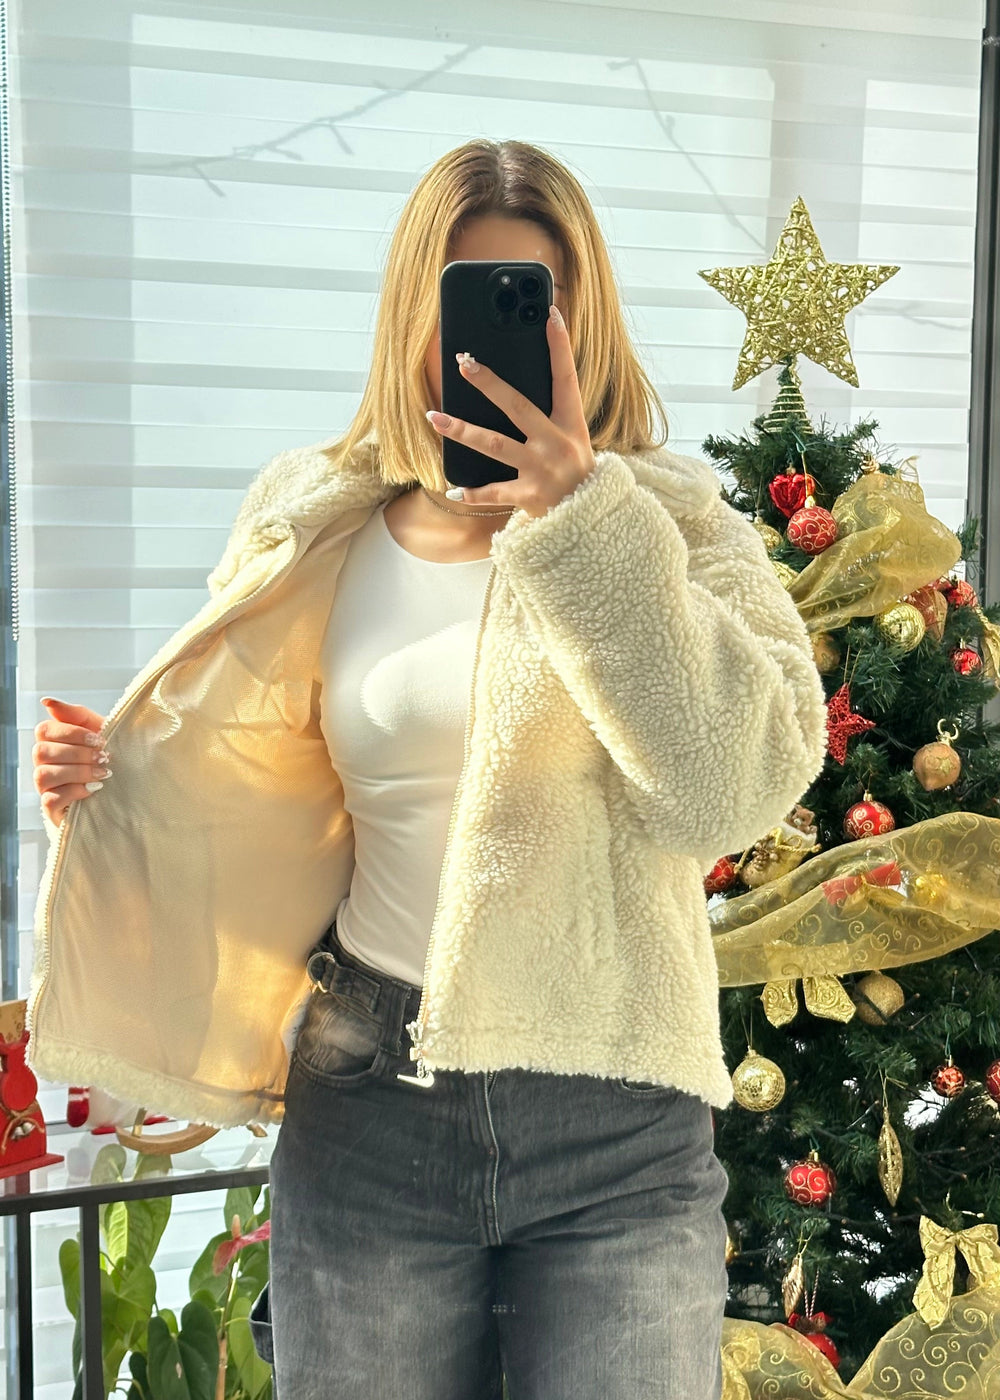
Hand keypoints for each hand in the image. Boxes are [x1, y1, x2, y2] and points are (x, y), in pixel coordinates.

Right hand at [34, 697, 109, 827]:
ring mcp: (45, 786)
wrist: (126, 788)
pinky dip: (74, 791)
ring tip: (103, 774)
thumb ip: (76, 714)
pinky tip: (93, 789)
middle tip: (104, 757)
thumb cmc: (107, 755)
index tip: (100, 739)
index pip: (44, 730)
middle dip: (78, 753)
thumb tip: (47, 701)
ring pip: (44, 774)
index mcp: (51, 741)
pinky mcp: (51, 808)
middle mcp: (43, 763)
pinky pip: (51, 798)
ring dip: (78, 772)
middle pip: (42, 751)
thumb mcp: (99, 730)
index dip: (72, 733)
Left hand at [425, 304, 595, 518]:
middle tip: (463, 362)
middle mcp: (556, 442)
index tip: (550, 314)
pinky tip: (452, 489)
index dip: (560, 346)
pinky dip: (473, 493)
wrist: (592, 518)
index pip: (566, 377)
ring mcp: (541, 468)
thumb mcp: (573, 440)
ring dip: (462, 430)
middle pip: (517, 405)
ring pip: (494, 444)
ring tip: (435, 418)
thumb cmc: (577, 474)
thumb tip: (513, 389)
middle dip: (488, 383)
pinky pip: (494, 492)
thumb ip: (550, 416)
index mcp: (571, 424)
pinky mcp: (529, 495)